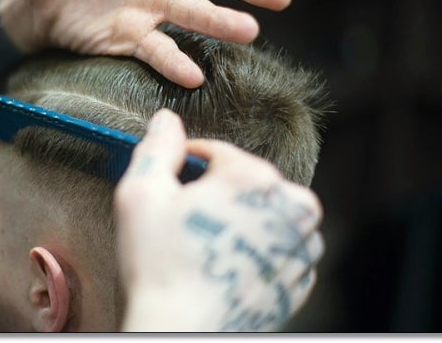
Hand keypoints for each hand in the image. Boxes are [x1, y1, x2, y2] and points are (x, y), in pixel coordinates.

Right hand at [115, 109, 323, 331]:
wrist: (179, 332)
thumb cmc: (159, 265)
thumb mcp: (141, 195)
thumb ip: (156, 149)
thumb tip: (166, 119)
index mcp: (255, 178)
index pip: (219, 152)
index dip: (188, 164)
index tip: (171, 185)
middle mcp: (290, 208)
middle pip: (249, 181)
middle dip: (219, 192)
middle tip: (186, 220)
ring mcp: (299, 249)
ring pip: (271, 214)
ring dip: (245, 218)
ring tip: (208, 243)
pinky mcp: (298, 282)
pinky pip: (281, 249)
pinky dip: (259, 249)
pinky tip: (227, 263)